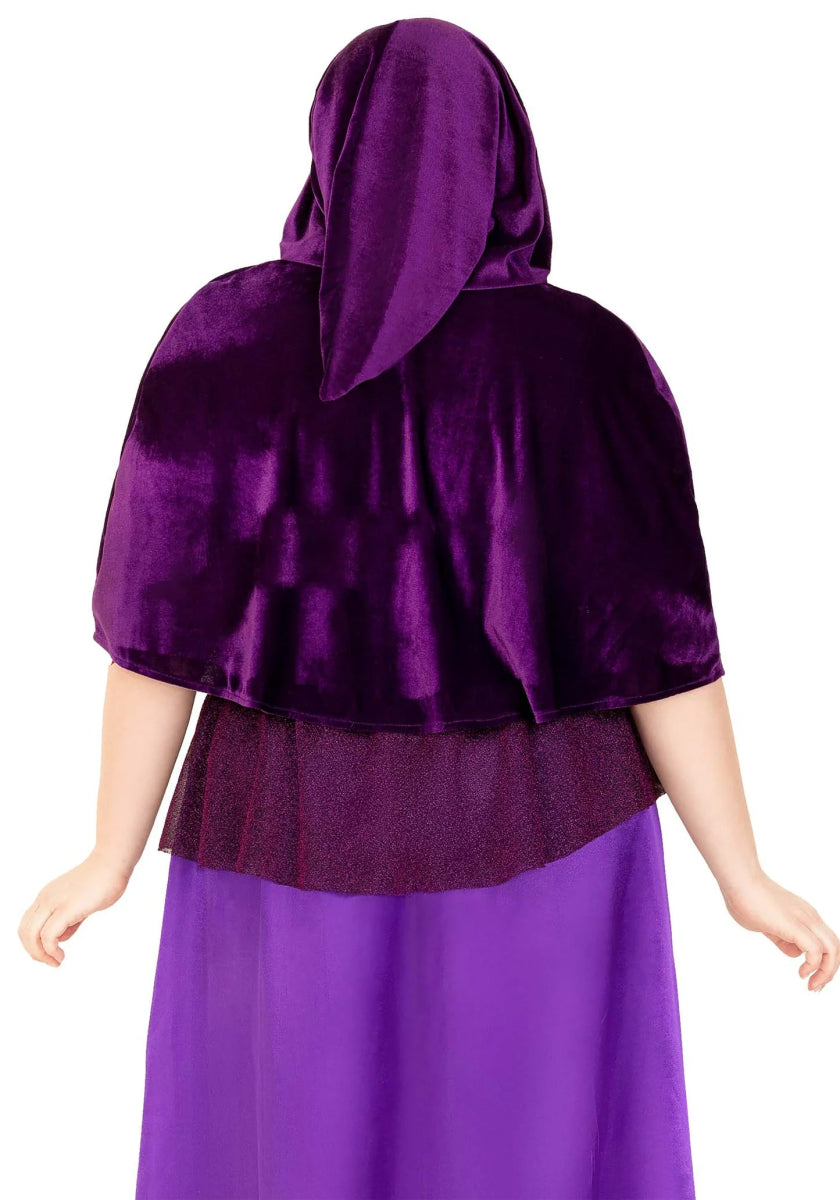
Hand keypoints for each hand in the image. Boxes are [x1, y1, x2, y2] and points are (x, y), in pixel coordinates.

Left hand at [18, 849, 130, 967]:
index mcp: (47, 896)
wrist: (113, 862)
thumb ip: (70, 919)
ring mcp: (54, 902)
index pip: (27, 924)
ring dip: (40, 954)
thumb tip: (63, 936)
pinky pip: (48, 936)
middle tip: (51, 962)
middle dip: (34, 952)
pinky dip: (50, 950)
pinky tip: (61, 956)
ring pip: (31, 935)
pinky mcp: (67, 909)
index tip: (49, 954)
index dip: (33, 943)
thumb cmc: (102, 880)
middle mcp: (45, 898)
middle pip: (24, 932)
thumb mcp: (80, 903)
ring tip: (56, 961)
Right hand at [721, 870, 838, 991]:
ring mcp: (804, 920)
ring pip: (832, 949)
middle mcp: (809, 917)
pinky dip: (813, 965)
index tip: (808, 977)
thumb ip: (781, 937)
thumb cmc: (746, 898)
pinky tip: (801, 973)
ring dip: (826, 972)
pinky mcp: (794, 926)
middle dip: (829, 971)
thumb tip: (790, 950)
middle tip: (815, 986)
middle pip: (835, 947)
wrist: (739, 880)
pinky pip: (815, 950)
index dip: (823, 962)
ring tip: (812, 984)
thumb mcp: (768, 924)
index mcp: (804, 915)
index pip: (826, 941)